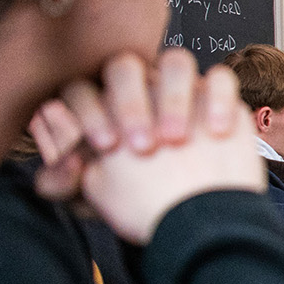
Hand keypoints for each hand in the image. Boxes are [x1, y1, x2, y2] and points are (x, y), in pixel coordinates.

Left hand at [35, 54, 264, 243]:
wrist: (198, 221)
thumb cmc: (143, 205)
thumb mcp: (93, 199)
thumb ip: (62, 182)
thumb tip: (68, 158)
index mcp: (102, 108)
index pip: (83, 89)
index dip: (90, 112)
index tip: (105, 145)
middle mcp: (140, 92)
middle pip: (124, 67)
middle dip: (129, 103)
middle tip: (141, 145)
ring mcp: (180, 91)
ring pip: (175, 62)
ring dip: (172, 96)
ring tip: (176, 138)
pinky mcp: (219, 98)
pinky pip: (221, 79)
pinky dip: (218, 100)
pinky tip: (215, 132)